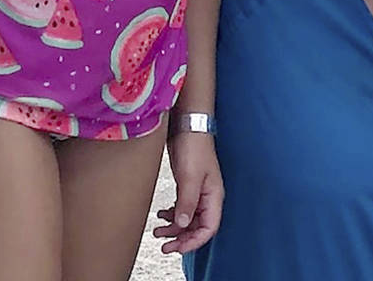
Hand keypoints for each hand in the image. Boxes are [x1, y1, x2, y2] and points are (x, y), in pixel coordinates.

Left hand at [154, 132, 223, 253]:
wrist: (187, 124)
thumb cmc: (194, 146)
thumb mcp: (190, 176)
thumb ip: (187, 202)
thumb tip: (182, 225)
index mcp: (213, 195)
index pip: (209, 228)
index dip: (194, 241)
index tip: (178, 247)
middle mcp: (208, 195)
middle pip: (198, 226)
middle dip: (182, 238)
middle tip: (165, 246)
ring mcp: (198, 189)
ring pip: (188, 218)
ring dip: (174, 228)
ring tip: (158, 233)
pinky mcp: (188, 183)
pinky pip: (182, 207)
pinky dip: (172, 214)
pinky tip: (162, 214)